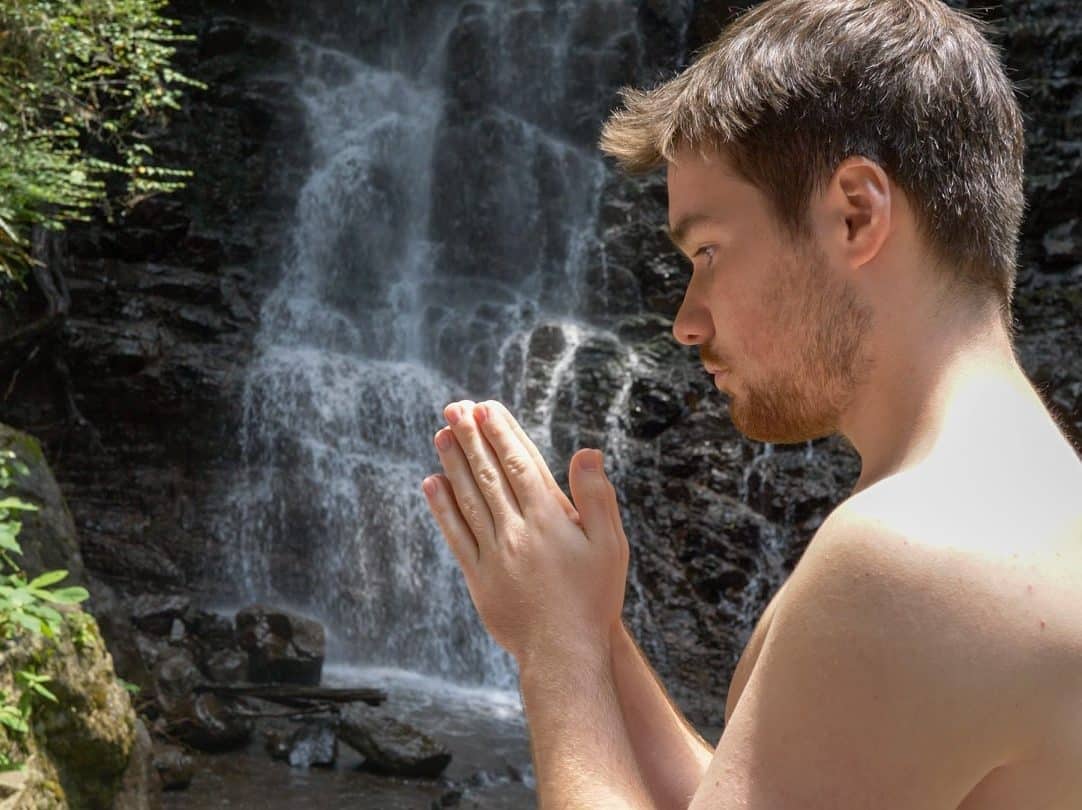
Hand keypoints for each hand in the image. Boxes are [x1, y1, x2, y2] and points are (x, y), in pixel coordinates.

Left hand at [422, 399, 629, 669]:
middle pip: (488, 475)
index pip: (519, 465)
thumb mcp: (610, 545)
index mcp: (549, 519)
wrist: (565, 653)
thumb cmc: (594, 597)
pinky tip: (432, 484)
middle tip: (454, 407)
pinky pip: (456, 535)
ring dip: (453, 464)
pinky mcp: (479, 578)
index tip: (485, 408)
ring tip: (440, 434)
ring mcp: (494, 554)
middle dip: (470, 438)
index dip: (500, 434)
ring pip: (468, 499)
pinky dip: (443, 507)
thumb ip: (597, 496)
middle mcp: (517, 531)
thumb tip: (586, 451)